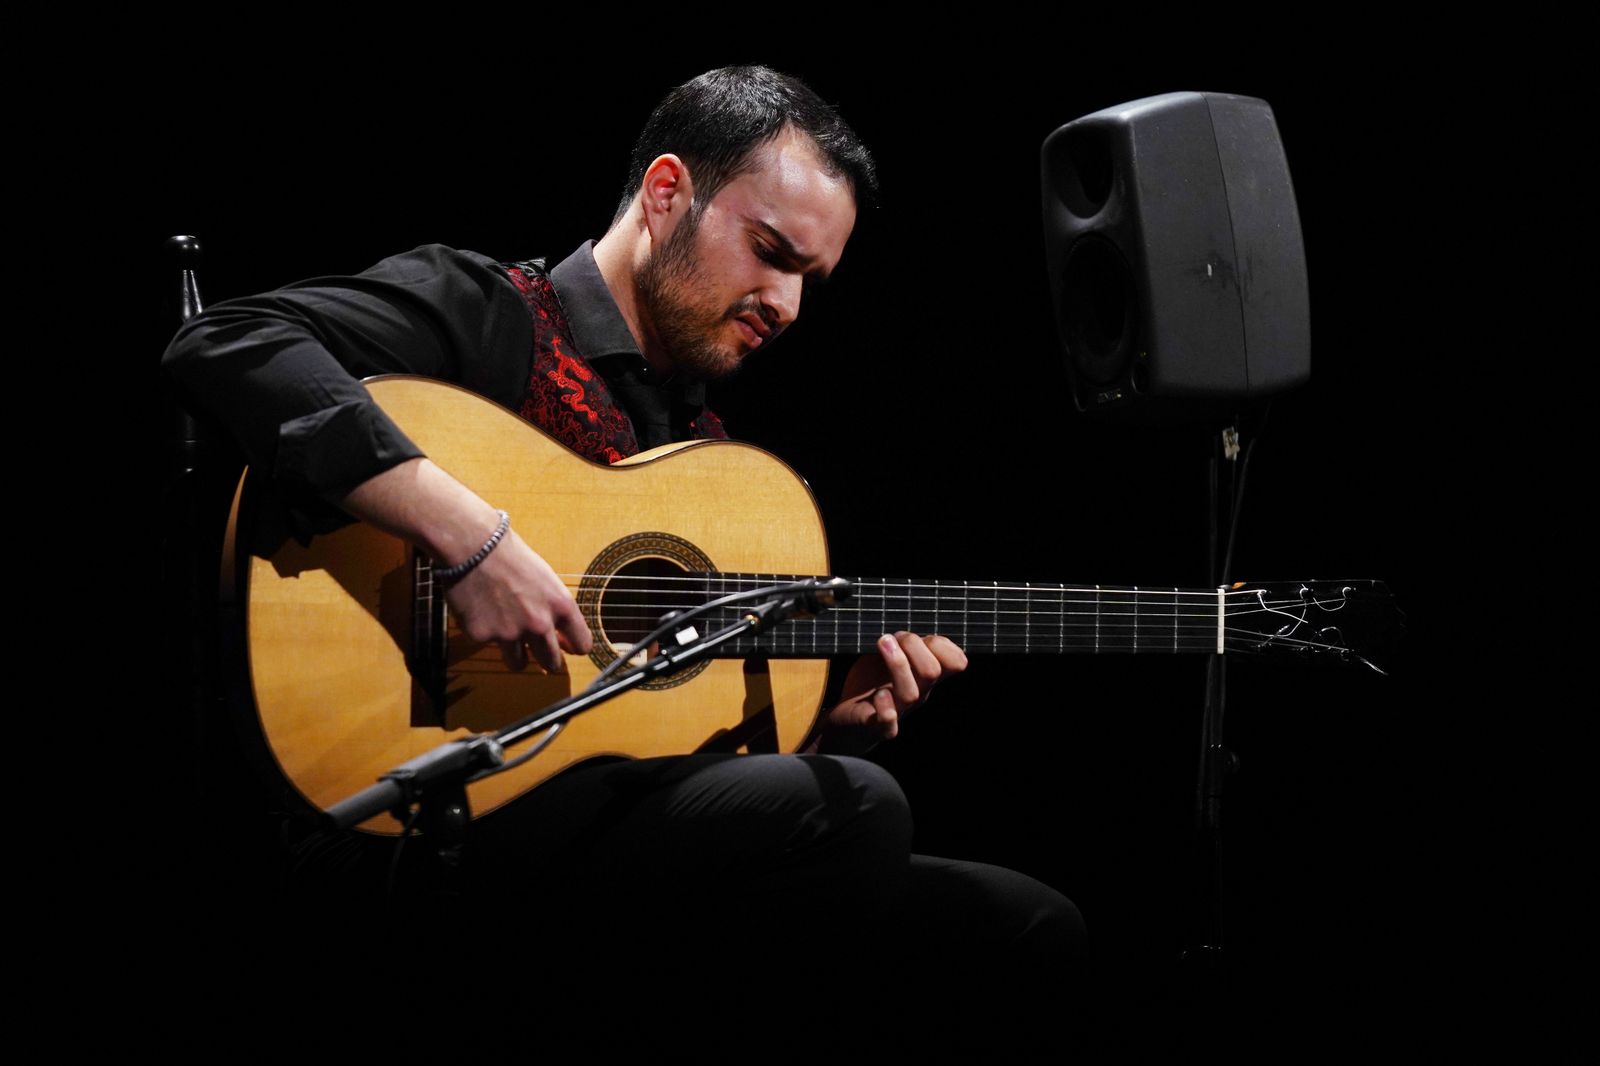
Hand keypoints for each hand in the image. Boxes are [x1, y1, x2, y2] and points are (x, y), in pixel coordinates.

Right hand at [339, 457, 591, 671]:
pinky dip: (485, 633)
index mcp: (561, 606)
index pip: (582, 644)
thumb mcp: (545, 579)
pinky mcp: (483, 636)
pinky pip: (488, 645)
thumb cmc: (510, 556)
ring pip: (519, 664)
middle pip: (551, 663)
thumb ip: (555, 609)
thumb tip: (560, 636)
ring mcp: (510, 633)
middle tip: (538, 654)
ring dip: (515, 654)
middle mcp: (539, 624)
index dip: (574, 647)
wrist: (472, 546)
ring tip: (506, 632)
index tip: (568, 648)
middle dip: (546, 661)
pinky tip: (481, 610)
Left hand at [821, 631, 967, 749]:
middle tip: (890, 638)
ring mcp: (899, 710)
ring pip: (911, 693)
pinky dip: (886, 710)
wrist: (848, 715)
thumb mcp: (890, 655)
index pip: (956, 663)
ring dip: (897, 664)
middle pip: (932, 672)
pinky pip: (888, 724)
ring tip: (882, 644)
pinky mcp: (877, 726)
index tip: (916, 635)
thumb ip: (906, 643)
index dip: (941, 645)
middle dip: (913, 646)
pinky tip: (880, 695)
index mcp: (925, 676)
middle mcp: (918, 693)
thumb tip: (916, 632)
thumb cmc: (871, 681)